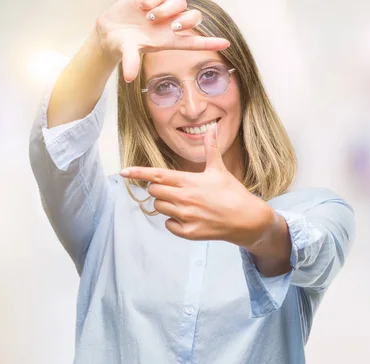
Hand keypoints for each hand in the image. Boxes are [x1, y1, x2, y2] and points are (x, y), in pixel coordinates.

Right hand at [95, 0, 229, 81]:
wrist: (109, 29)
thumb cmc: (122, 44)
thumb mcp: (126, 52)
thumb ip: (130, 62)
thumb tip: (128, 77)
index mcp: (169, 40)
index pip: (195, 43)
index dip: (210, 43)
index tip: (226, 44)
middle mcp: (171, 25)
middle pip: (193, 19)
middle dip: (183, 19)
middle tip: (159, 22)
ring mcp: (165, 10)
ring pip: (181, 2)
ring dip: (165, 7)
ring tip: (146, 13)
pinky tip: (140, 4)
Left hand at [120, 124, 275, 247]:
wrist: (246, 219)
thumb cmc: (232, 193)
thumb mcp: (219, 170)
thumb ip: (210, 149)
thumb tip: (212, 128)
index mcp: (189, 181)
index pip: (157, 175)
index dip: (138, 173)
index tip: (123, 172)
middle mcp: (184, 198)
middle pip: (154, 192)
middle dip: (160, 189)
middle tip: (175, 189)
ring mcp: (185, 216)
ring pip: (160, 208)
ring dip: (166, 204)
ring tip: (185, 203)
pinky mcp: (188, 232)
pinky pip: (168, 225)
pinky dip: (174, 221)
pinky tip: (188, 217)